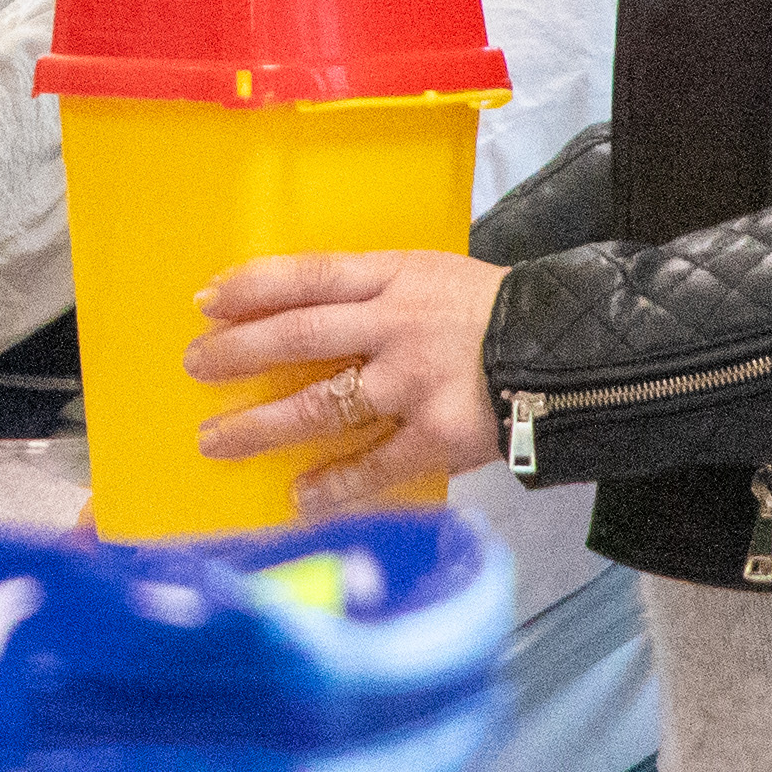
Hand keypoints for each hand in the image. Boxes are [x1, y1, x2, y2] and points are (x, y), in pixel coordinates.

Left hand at [188, 250, 513, 514]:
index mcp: (394, 278)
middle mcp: (398, 327)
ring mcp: (416, 384)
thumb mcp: (428, 275)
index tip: (206, 302)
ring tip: (217, 440)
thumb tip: (292, 307)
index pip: (308, 275)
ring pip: (324, 404)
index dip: (252, 287)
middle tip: (196, 366)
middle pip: (300, 336)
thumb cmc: (487, 311)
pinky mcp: (441, 435)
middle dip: (239, 353)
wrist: (575, 351)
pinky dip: (335, 485)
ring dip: (263, 425)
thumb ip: (369, 290)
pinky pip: (376, 464)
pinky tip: (298, 497)